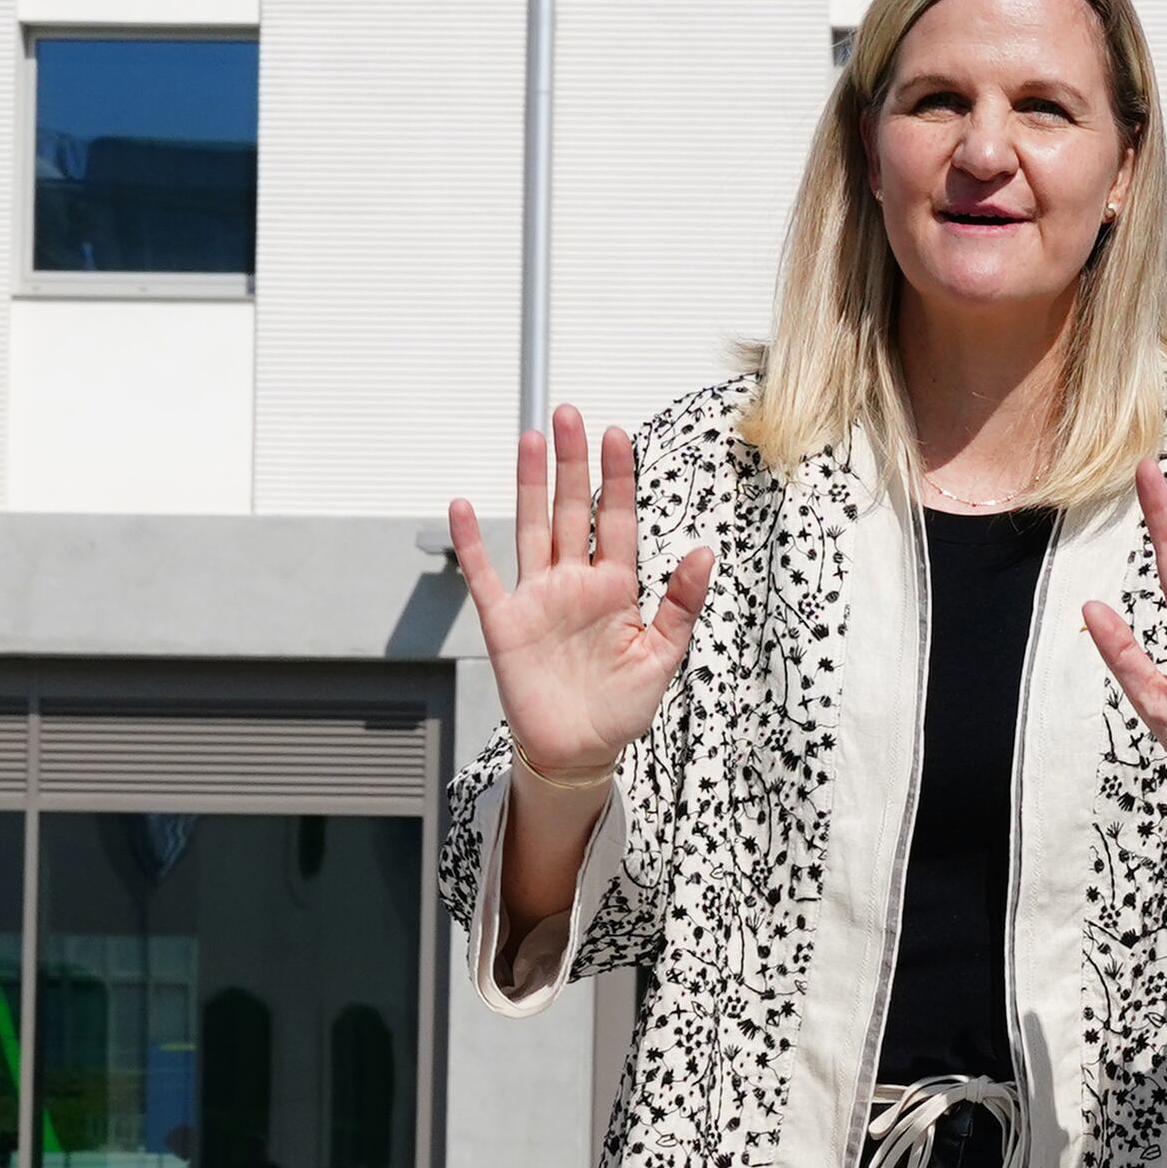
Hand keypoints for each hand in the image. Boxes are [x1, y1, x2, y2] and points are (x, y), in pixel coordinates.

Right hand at [448, 407, 714, 791]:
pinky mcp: (505, 623)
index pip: (618, 520)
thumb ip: (681, 605)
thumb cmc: (621, 707)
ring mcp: (537, 598)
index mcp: (616, 588)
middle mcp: (574, 583)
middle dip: (573, 463)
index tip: (618, 435)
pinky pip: (484, 576)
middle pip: (573, 510)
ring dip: (530, 485)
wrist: (578, 752)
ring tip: (531, 440)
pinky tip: (463, 507)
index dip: (618, 479)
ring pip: (533, 528)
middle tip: (570, 415)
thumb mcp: (662, 656)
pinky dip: (471, 544)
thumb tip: (704, 552)